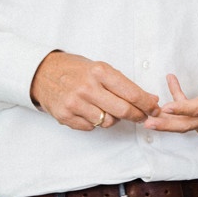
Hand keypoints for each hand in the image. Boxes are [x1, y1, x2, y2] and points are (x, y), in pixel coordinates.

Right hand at [29, 51, 159, 130]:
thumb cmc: (76, 69)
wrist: (42, 73)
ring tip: (110, 109)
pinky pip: (91, 127)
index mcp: (100, 72)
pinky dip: (96, 122)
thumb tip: (149, 99)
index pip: (131, 93)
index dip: (147, 104)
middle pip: (123, 111)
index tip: (155, 108)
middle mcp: (87, 88)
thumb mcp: (100, 68)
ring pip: (108, 122)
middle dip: (138, 116)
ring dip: (115, 119)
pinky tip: (92, 111)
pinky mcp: (65, 116)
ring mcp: (75, 103)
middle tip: (143, 116)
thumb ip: (122, 84)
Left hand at [144, 54, 197, 134]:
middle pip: (187, 124)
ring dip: (167, 122)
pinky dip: (176, 109)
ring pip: (186, 125)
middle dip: (167, 124)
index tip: (165, 107)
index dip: (182, 108)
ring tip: (148, 116)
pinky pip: (188, 119)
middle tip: (148, 122)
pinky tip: (171, 88)